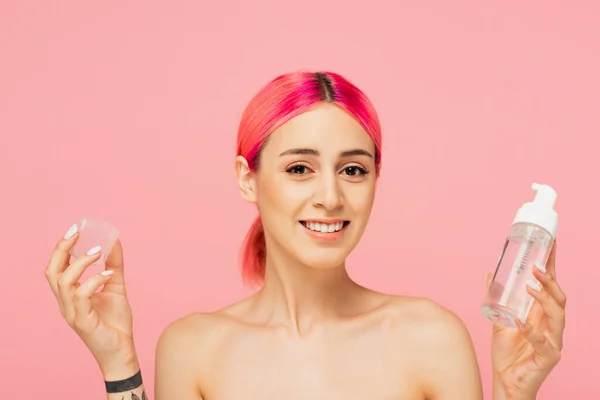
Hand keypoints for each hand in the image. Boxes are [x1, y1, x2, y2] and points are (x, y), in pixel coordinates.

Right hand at [45, 224, 138, 378]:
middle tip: (77, 233)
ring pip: (63, 282)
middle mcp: (65, 302)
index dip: (62, 248)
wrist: (122, 350)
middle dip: (62, 250)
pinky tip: (108, 275)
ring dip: (80, 263)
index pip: (57, 267)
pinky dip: (93, 281)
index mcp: (70, 294)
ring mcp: (71, 312)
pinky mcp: (82, 321)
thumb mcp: (115, 286)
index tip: (75, 229)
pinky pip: (81, 296)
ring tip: (98, 252)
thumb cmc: (115, 322)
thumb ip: (114, 265)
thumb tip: (115, 241)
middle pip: (52, 272)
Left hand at [488, 240, 565, 398]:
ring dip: (545, 299)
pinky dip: (531, 331)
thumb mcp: (498, 321)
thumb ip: (497, 300)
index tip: (551, 244)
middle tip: (536, 266)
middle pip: (559, 298)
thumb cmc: (507, 354)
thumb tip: (490, 274)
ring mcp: (553, 341)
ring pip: (558, 316)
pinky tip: (519, 322)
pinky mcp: (549, 357)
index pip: (551, 286)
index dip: (552, 265)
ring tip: (531, 287)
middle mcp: (551, 325)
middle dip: (550, 280)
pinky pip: (544, 342)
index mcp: (541, 314)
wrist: (506, 381)